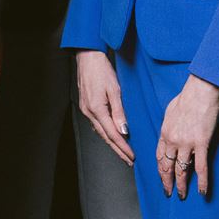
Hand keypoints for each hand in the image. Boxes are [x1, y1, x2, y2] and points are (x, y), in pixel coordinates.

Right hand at [75, 50, 133, 165]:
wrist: (88, 58)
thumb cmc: (102, 71)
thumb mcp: (114, 90)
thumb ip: (119, 112)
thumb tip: (124, 130)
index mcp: (97, 110)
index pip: (113, 134)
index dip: (123, 147)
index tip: (131, 156)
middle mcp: (89, 113)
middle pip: (106, 137)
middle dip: (118, 150)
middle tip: (128, 161)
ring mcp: (86, 110)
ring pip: (101, 132)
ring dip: (112, 143)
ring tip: (122, 152)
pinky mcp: (86, 106)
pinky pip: (97, 124)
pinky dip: (106, 133)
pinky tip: (111, 136)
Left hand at [155, 75, 218, 199]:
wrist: (201, 91)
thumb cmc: (188, 97)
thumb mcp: (170, 111)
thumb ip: (170, 124)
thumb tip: (171, 130)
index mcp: (164, 132)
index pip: (159, 157)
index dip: (160, 170)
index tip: (162, 178)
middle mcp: (173, 141)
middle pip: (167, 167)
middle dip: (167, 182)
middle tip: (168, 193)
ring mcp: (186, 144)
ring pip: (181, 170)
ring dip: (181, 185)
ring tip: (182, 196)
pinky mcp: (201, 144)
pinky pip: (201, 167)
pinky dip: (202, 182)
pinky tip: (202, 192)